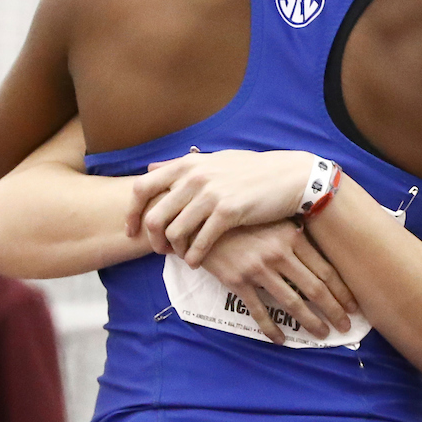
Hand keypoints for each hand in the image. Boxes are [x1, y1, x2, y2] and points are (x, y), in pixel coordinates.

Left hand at [126, 148, 314, 265]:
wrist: (289, 177)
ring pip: (175, 233)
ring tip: (183, 256)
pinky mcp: (228, 212)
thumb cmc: (252, 170)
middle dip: (153, 240)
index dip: (132, 213)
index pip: (142, 188)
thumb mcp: (214, 160)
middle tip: (160, 251)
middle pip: (154, 217)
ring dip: (174, 251)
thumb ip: (182, 166)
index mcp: (188, 164)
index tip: (132, 230)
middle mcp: (195, 177)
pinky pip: (200, 242)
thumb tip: (151, 168)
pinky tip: (197, 262)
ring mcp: (211, 194)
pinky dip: (194, 257)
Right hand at [202, 220, 358, 343]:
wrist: (205, 220)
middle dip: (333, 310)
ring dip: (309, 321)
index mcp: (292, 236)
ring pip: (291, 302)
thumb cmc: (245, 220)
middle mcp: (278, 253)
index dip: (341, 291)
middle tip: (344, 327)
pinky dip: (271, 328)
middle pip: (314, 288)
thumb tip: (321, 255)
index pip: (325, 269)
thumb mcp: (274, 221)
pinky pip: (259, 310)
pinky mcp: (237, 280)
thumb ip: (296, 237)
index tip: (353, 306)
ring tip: (321, 334)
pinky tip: (281, 340)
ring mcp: (258, 268)